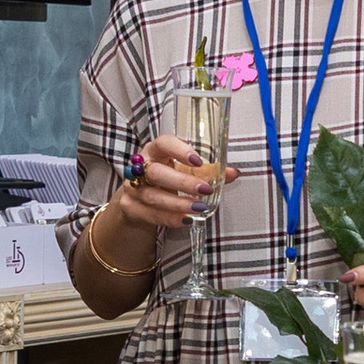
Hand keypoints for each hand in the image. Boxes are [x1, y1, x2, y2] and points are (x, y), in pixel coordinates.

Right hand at [108, 133, 235, 235]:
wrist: (139, 198)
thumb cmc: (166, 178)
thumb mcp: (185, 171)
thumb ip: (208, 172)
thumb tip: (233, 173)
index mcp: (155, 151)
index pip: (163, 143)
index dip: (179, 150)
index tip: (198, 161)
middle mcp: (140, 167)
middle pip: (156, 172)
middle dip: (182, 182)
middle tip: (205, 189)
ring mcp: (132, 188)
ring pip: (153, 196)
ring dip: (178, 203)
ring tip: (199, 207)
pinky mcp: (130, 207)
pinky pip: (151, 214)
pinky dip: (170, 218)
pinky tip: (186, 220)